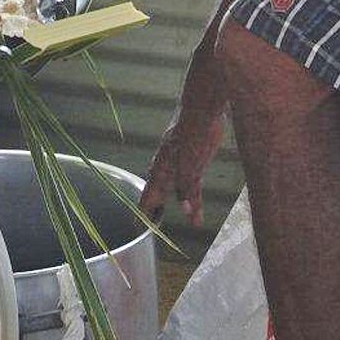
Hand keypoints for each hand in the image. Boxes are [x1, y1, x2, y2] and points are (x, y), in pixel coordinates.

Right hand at [139, 108, 224, 227]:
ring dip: (183, 207)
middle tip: (155, 229)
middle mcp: (168, 171)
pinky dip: (194, 200)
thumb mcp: (189, 163)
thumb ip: (186, 188)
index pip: (147, 197)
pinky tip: (198, 209)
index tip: (137, 229)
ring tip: (189, 224)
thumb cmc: (192, 135)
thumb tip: (186, 211)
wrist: (203, 111)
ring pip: (178, 192)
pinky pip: (192, 186)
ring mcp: (181, 166)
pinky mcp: (195, 162)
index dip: (142, 214)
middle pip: (159, 196)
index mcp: (161, 171)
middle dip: (157, 213)